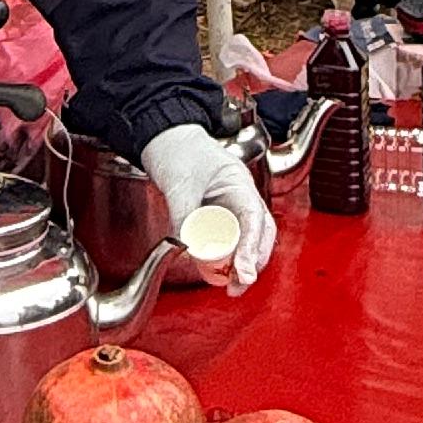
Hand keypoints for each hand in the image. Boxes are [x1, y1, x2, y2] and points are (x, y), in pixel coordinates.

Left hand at [143, 122, 277, 291]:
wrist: (163, 136)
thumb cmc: (177, 148)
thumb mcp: (179, 182)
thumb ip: (184, 214)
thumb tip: (187, 247)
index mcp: (239, 183)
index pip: (254, 220)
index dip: (252, 249)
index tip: (245, 272)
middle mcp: (241, 197)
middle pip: (259, 235)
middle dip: (252, 262)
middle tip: (237, 286)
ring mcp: (230, 206)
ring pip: (247, 240)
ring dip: (242, 263)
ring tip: (230, 284)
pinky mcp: (217, 215)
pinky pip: (229, 239)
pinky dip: (227, 256)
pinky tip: (218, 270)